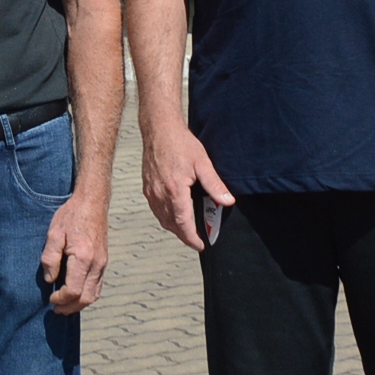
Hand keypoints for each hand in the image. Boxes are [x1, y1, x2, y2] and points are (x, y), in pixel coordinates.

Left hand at [40, 191, 109, 312]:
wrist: (93, 203)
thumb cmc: (71, 215)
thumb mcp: (54, 233)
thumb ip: (50, 258)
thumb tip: (50, 280)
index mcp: (83, 257)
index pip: (74, 290)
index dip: (61, 299)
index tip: (50, 299)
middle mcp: (96, 264)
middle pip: (86, 298)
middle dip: (70, 307)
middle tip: (56, 310)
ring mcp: (103, 264)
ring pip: (95, 294)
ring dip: (80, 304)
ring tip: (65, 306)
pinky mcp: (104, 262)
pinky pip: (98, 286)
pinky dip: (88, 296)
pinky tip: (76, 295)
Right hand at [140, 118, 232, 253]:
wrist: (159, 129)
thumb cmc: (180, 143)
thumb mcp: (203, 163)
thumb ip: (215, 184)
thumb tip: (227, 201)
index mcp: (174, 191)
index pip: (183, 224)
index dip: (192, 238)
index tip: (200, 245)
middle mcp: (160, 194)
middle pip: (171, 225)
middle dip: (184, 235)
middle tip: (196, 240)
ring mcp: (151, 191)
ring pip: (162, 218)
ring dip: (174, 227)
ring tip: (187, 229)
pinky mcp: (147, 186)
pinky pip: (155, 209)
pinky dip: (165, 216)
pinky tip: (173, 213)